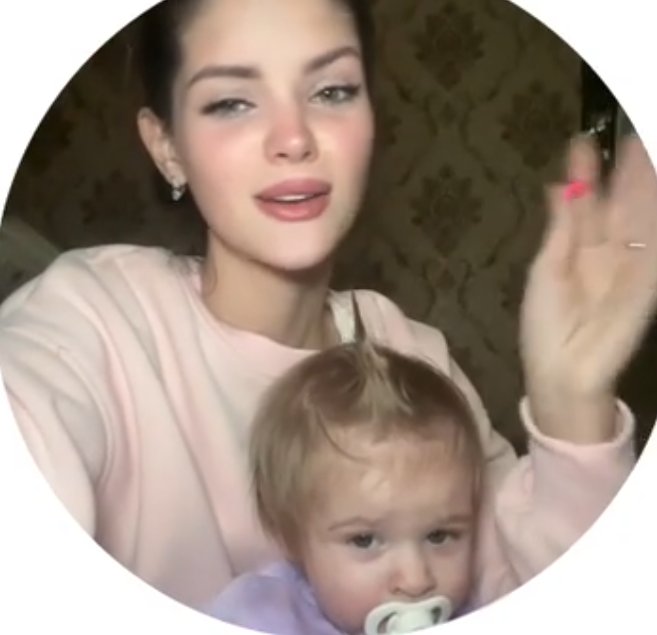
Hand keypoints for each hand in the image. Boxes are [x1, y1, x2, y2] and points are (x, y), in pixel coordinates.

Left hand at [520, 135, 656, 442]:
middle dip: (625, 169)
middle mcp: (608, 252)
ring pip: (641, 216)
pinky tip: (652, 194)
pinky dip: (653, 220)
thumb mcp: (546, 270)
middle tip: (630, 131)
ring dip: (643, 184)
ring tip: (642, 145)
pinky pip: (654, 246)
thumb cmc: (545, 326)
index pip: (587, 203)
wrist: (561, 371)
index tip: (582, 139)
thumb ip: (561, 228)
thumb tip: (558, 185)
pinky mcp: (646, 283)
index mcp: (579, 250)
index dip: (588, 172)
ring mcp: (631, 265)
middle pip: (621, 203)